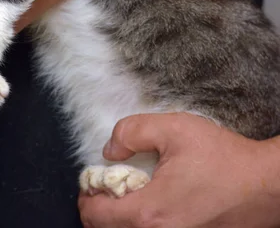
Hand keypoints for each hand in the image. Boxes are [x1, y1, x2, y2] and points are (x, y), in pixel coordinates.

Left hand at [78, 113, 279, 227]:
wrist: (264, 185)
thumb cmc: (222, 157)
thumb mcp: (174, 128)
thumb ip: (132, 132)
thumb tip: (110, 150)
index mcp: (149, 212)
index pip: (96, 216)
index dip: (86, 195)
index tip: (90, 179)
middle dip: (99, 209)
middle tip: (105, 185)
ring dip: (120, 217)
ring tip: (129, 191)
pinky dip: (142, 222)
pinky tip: (154, 200)